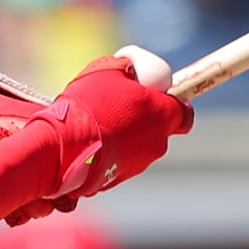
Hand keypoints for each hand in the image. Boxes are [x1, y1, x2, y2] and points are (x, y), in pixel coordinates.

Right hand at [25, 52, 192, 209]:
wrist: (63, 147)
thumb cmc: (89, 106)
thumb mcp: (108, 70)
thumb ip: (128, 68)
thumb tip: (130, 69)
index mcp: (163, 115)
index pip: (185, 114)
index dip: (171, 104)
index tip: (154, 96)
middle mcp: (157, 144)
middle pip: (157, 130)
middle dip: (142, 119)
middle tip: (117, 105)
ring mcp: (138, 165)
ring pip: (137, 146)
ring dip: (123, 136)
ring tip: (95, 124)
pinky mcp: (117, 180)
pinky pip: (118, 161)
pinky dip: (109, 152)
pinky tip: (87, 142)